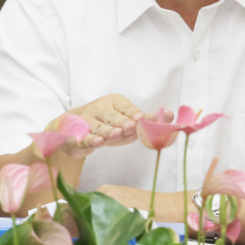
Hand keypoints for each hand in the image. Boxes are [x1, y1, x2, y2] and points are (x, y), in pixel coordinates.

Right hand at [51, 94, 173, 158]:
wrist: (73, 130)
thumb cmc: (107, 125)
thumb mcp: (127, 122)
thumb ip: (147, 120)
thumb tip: (171, 114)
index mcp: (113, 102)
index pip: (125, 107)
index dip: (132, 113)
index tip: (140, 118)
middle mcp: (98, 108)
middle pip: (111, 116)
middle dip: (120, 122)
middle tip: (129, 127)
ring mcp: (85, 121)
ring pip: (97, 127)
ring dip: (105, 131)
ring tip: (113, 135)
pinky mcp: (75, 136)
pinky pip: (82, 138)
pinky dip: (87, 140)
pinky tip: (94, 142)